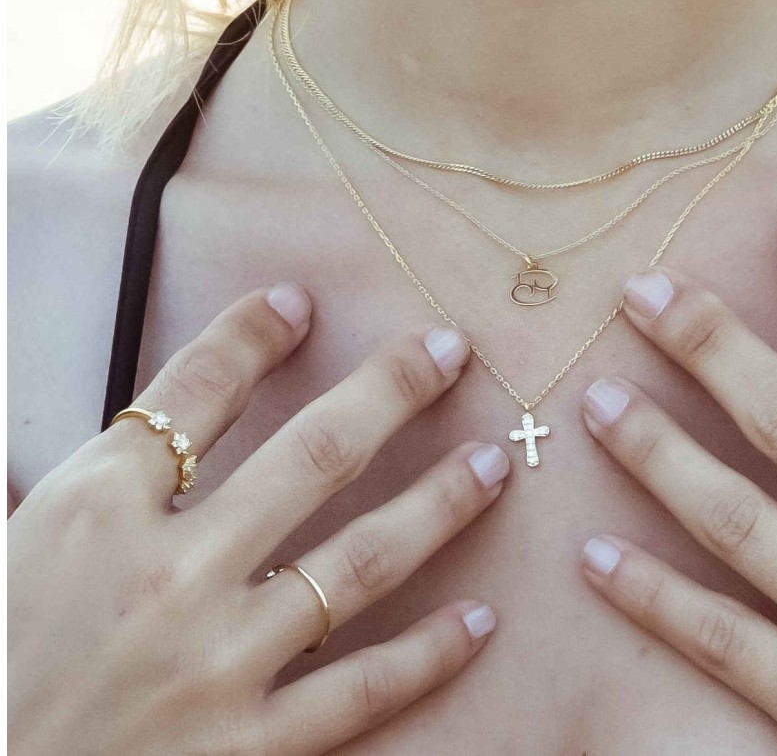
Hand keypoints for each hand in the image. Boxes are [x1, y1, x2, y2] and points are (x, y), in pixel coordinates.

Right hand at [9, 284, 508, 755]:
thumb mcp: (5, 549)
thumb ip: (45, 483)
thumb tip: (54, 436)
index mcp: (96, 512)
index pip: (196, 390)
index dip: (254, 334)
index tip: (300, 301)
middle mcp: (170, 575)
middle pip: (313, 453)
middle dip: (391, 390)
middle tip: (450, 351)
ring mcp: (218, 663)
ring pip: (359, 562)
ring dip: (439, 504)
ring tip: (493, 464)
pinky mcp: (245, 750)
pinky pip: (359, 691)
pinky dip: (428, 654)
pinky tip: (480, 619)